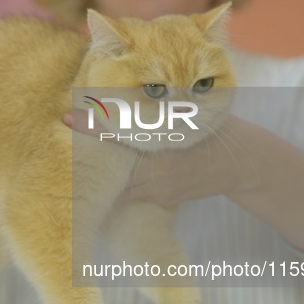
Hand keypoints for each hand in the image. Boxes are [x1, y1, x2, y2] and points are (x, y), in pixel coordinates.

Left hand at [63, 111, 258, 207]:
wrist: (237, 165)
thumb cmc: (209, 133)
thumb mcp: (186, 117)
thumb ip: (155, 116)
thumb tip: (123, 103)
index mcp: (161, 136)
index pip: (119, 129)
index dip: (92, 125)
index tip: (68, 118)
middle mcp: (156, 163)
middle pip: (113, 163)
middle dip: (90, 159)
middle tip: (66, 149)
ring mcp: (159, 186)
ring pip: (120, 185)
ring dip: (105, 179)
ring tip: (83, 172)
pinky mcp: (163, 199)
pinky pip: (135, 196)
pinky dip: (124, 191)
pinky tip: (113, 188)